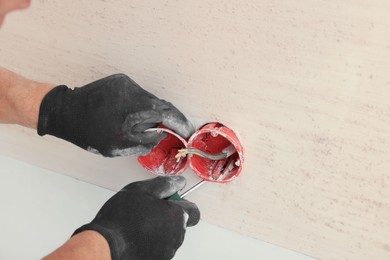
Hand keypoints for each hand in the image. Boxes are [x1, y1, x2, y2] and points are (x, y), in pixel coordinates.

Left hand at [37, 74, 193, 156]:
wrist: (65, 112)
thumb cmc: (90, 132)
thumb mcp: (119, 146)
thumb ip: (145, 142)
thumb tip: (162, 135)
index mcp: (135, 106)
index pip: (167, 113)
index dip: (181, 123)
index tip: (188, 132)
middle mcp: (133, 90)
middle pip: (159, 104)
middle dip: (167, 119)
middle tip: (173, 132)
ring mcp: (126, 83)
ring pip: (148, 99)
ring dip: (151, 113)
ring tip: (145, 127)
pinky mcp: (119, 81)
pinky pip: (137, 95)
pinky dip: (140, 106)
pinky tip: (132, 116)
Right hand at [73, 176, 199, 259]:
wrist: (106, 245)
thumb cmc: (122, 218)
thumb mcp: (143, 190)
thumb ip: (165, 184)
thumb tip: (180, 182)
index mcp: (177, 216)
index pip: (193, 209)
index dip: (180, 201)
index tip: (166, 198)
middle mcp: (177, 235)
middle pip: (179, 221)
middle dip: (167, 213)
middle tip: (146, 208)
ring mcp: (167, 250)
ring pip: (168, 233)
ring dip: (158, 226)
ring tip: (137, 222)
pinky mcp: (157, 259)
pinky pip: (158, 245)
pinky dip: (150, 240)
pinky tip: (135, 234)